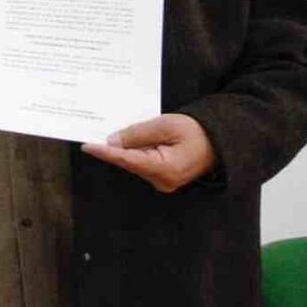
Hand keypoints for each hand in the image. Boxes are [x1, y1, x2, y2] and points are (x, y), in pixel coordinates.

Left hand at [80, 114, 215, 192]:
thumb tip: (112, 141)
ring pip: (134, 163)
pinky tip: (125, 140)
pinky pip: (142, 163)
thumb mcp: (166, 125)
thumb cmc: (197, 131)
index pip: (127, 160)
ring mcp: (162, 181)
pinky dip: (133, 152)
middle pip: (129, 162)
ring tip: (107, 132)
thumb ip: (138, 134)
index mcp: (164, 169)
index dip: (105, 152)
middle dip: (111, 148)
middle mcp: (162, 180)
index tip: (87, 146)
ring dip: (123, 149)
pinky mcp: (162, 177)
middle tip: (92, 133)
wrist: (220, 141)